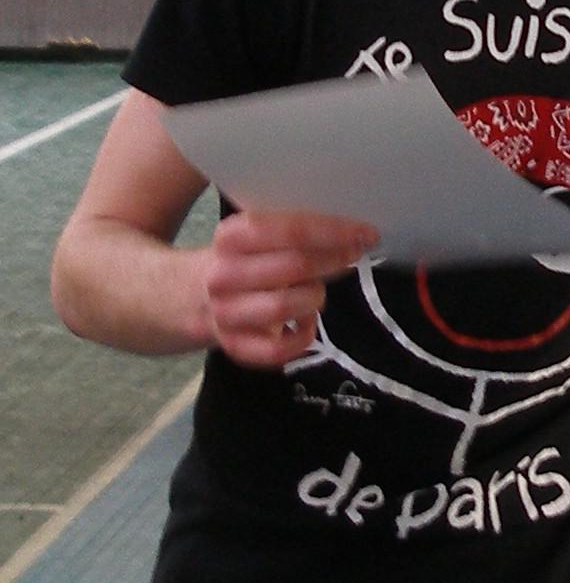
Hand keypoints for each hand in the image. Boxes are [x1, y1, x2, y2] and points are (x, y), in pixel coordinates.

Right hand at [201, 207, 377, 366]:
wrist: (190, 296)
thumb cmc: (240, 261)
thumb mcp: (254, 236)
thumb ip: (292, 232)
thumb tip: (351, 233)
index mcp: (230, 238)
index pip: (289, 231)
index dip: (333, 232)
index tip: (366, 233)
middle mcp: (223, 275)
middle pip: (294, 267)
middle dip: (333, 261)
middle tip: (353, 256)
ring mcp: (226, 313)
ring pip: (287, 306)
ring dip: (314, 298)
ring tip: (315, 292)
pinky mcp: (234, 346)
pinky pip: (279, 350)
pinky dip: (302, 338)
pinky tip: (306, 325)